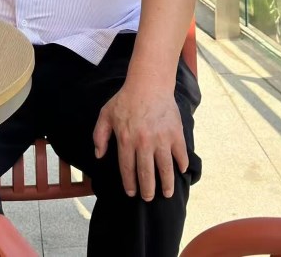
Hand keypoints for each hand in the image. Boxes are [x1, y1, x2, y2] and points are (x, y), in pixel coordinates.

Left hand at [92, 83, 187, 200]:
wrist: (149, 83)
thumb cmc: (126, 98)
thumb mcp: (106, 114)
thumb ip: (99, 135)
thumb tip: (98, 155)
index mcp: (126, 140)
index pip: (127, 169)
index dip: (130, 184)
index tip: (132, 192)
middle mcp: (143, 142)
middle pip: (146, 174)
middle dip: (147, 190)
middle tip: (148, 197)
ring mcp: (161, 139)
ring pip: (165, 168)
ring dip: (166, 184)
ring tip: (166, 193)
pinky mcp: (175, 133)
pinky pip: (180, 154)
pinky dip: (182, 164)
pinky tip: (181, 171)